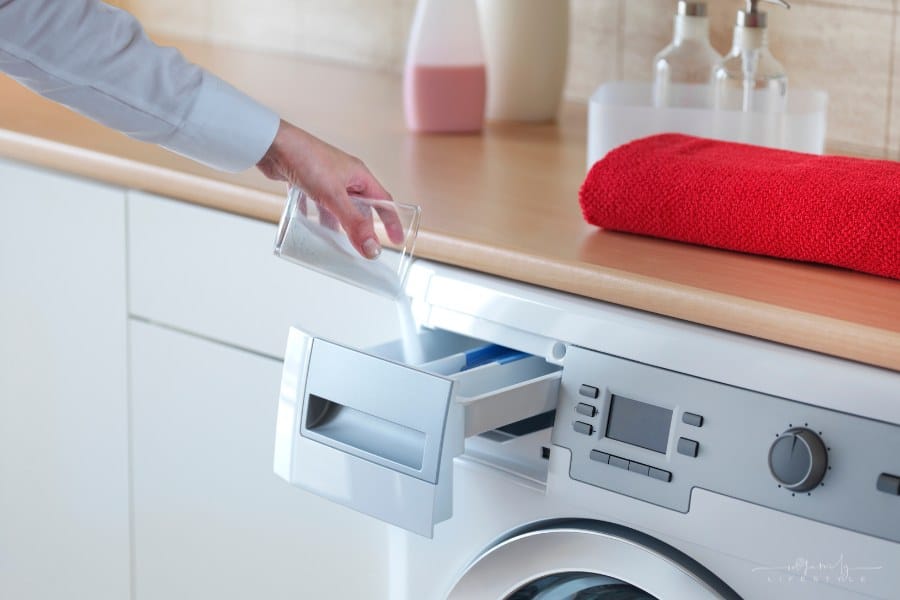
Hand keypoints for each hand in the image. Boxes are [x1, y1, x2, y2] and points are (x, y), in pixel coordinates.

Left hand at [256, 119, 399, 258]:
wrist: (271, 144)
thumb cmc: (306, 159)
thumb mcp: (334, 196)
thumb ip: (353, 223)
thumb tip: (372, 247)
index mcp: (359, 175)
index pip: (383, 201)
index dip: (391, 221)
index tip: (396, 240)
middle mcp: (345, 176)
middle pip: (361, 206)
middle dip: (361, 227)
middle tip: (363, 247)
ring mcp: (326, 179)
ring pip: (337, 208)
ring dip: (336, 225)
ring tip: (335, 243)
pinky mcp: (307, 182)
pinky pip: (317, 204)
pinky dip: (315, 217)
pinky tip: (310, 227)